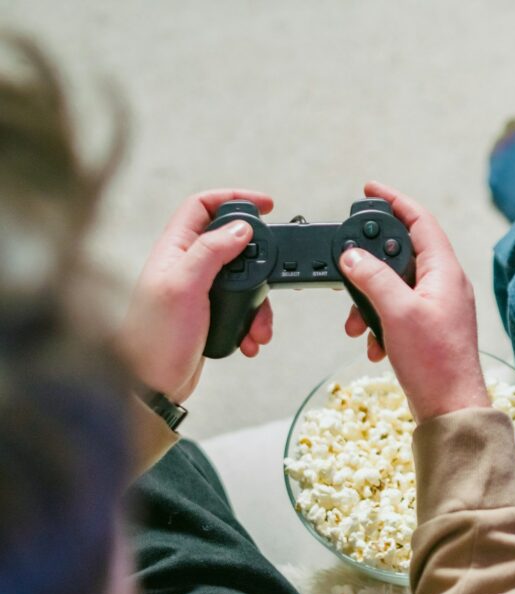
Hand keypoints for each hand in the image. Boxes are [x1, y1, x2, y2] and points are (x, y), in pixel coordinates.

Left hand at [119, 190, 274, 403]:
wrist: (151, 386)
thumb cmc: (155, 339)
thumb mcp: (185, 287)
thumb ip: (211, 252)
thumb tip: (241, 228)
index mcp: (174, 250)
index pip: (202, 206)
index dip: (233, 198)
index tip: (266, 204)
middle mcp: (186, 266)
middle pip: (231, 242)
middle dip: (258, 260)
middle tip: (275, 269)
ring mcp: (198, 291)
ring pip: (242, 280)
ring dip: (259, 302)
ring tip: (259, 325)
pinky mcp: (209, 315)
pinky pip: (242, 308)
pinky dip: (253, 323)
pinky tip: (250, 339)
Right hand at [338, 181, 488, 423]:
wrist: (450, 408)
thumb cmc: (435, 362)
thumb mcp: (397, 312)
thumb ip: (373, 278)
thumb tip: (351, 256)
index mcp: (445, 271)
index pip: (420, 220)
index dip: (395, 200)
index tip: (369, 189)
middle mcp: (445, 284)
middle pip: (402, 252)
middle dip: (370, 263)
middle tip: (347, 266)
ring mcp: (437, 306)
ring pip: (395, 285)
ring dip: (369, 299)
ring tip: (355, 322)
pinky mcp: (428, 328)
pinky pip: (397, 311)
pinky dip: (379, 321)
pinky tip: (372, 343)